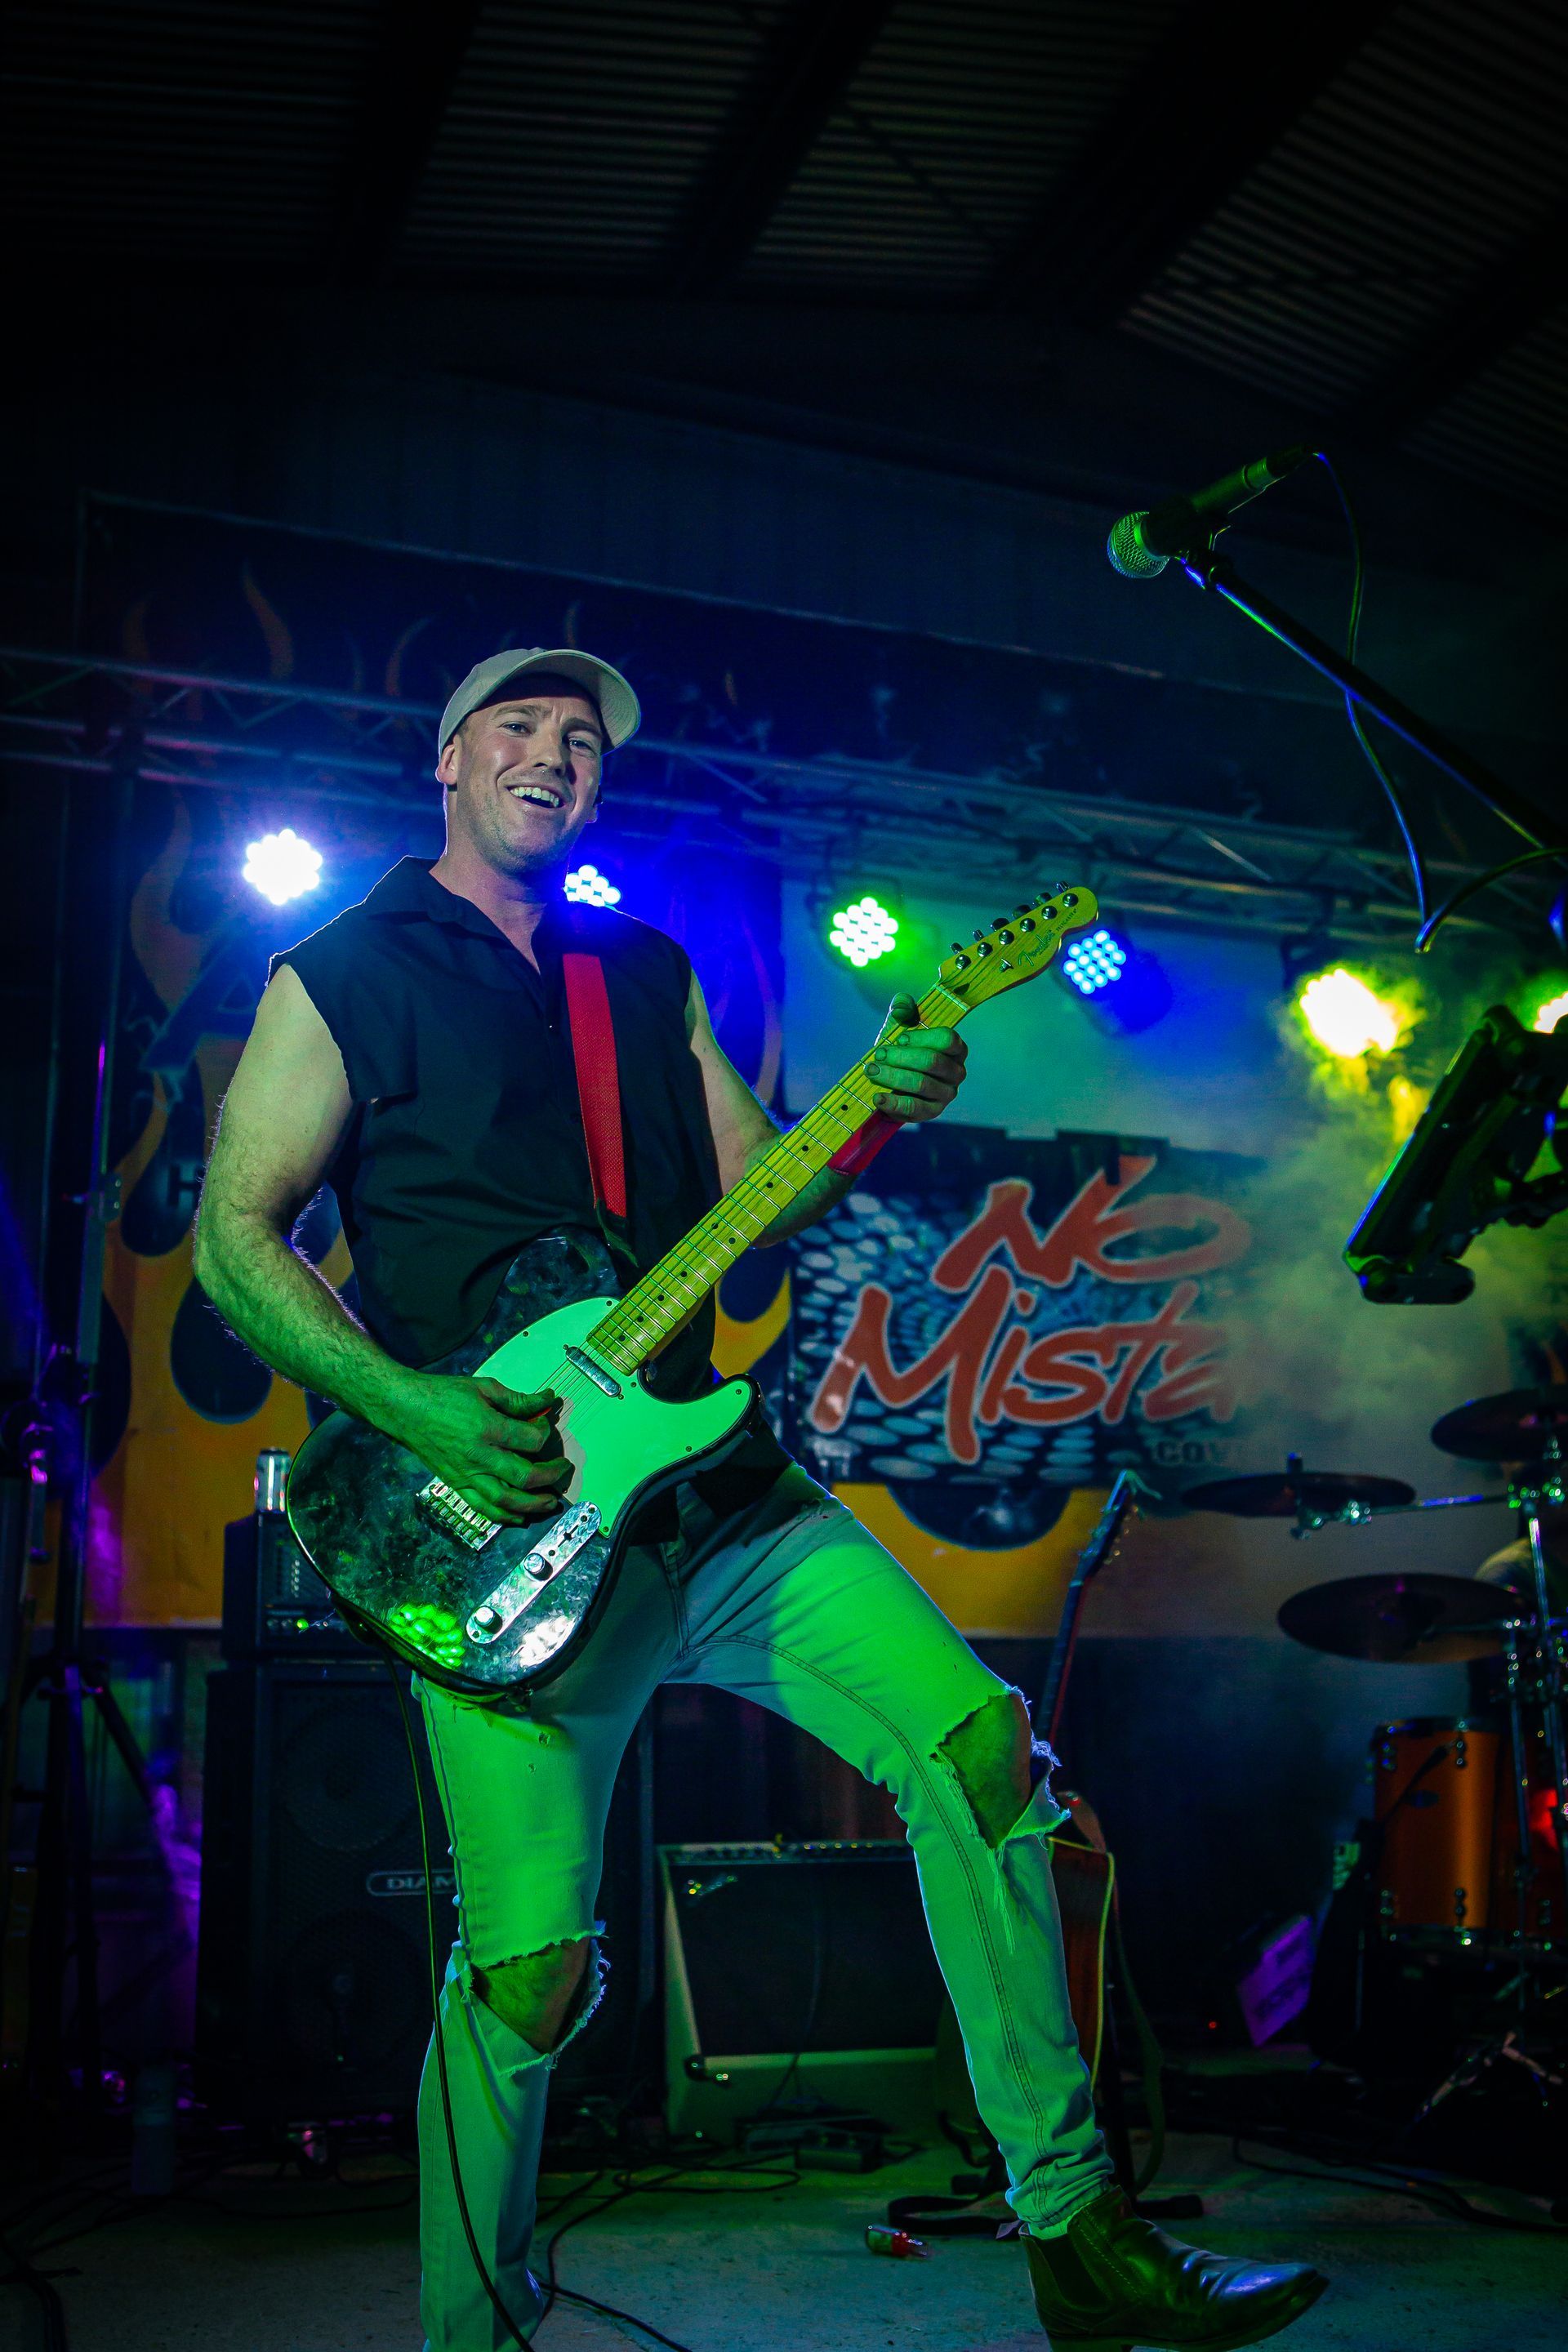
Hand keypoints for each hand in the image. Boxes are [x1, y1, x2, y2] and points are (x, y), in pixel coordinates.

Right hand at [388, 1373, 570, 1524]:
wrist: (406, 1409)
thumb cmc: (443, 1395)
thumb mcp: (483, 1387)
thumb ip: (517, 1399)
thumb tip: (547, 1400)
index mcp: (486, 1427)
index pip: (530, 1440)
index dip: (545, 1435)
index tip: (546, 1428)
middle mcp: (479, 1456)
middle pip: (524, 1475)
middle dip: (550, 1475)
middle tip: (562, 1470)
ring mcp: (466, 1474)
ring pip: (506, 1499)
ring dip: (533, 1504)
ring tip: (550, 1502)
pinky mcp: (456, 1484)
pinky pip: (482, 1508)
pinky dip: (503, 1516)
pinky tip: (519, 1516)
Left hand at [864, 993, 967, 1122]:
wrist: (894, 1083)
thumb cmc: (901, 1052)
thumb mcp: (899, 1028)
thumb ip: (902, 1011)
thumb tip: (902, 1003)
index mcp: (956, 1049)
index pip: (947, 1039)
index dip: (921, 1038)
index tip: (899, 1039)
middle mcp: (956, 1072)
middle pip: (932, 1061)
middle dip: (900, 1057)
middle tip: (878, 1054)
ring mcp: (946, 1094)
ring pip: (921, 1084)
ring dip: (892, 1076)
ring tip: (871, 1071)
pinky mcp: (932, 1112)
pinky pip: (914, 1108)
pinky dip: (893, 1103)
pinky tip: (877, 1097)